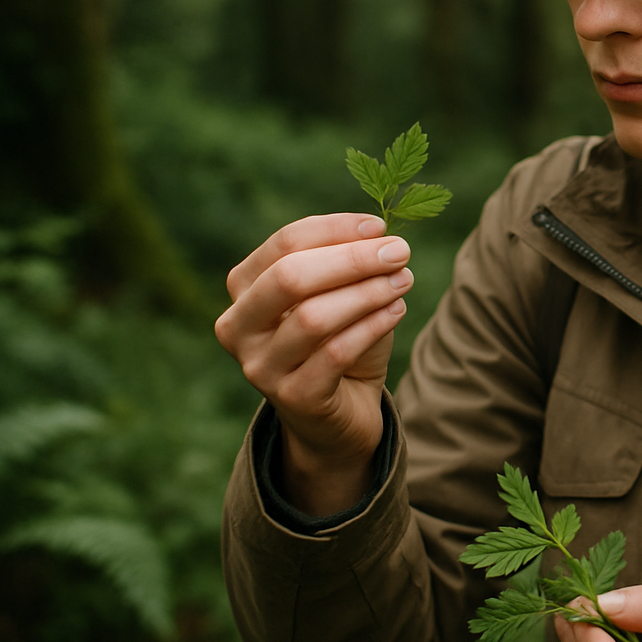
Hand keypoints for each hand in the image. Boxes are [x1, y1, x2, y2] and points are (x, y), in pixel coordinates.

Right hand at [214, 213, 413, 515]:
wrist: (339, 414)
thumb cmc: (339, 341)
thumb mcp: (340, 295)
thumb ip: (348, 264)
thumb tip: (378, 235)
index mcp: (244, 287)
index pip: (285, 244)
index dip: (335, 230)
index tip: (381, 227)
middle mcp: (238, 326)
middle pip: (290, 277)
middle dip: (351, 260)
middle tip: (399, 251)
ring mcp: (259, 366)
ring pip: (313, 317)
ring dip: (368, 292)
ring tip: (403, 280)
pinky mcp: (291, 398)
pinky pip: (335, 353)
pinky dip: (372, 326)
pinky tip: (397, 310)